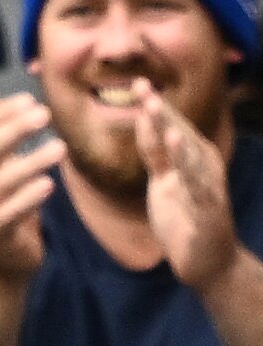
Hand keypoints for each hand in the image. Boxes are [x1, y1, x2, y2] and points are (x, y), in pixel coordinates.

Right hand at [0, 85, 63, 283]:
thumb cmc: (3, 203)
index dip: (2, 114)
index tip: (30, 99)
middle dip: (14, 131)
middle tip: (45, 114)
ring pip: (0, 184)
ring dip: (30, 164)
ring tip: (59, 148)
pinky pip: (9, 215)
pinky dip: (28, 200)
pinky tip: (49, 185)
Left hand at [134, 78, 239, 291]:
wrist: (209, 262)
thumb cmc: (185, 219)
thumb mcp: (164, 181)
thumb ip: (155, 154)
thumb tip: (143, 122)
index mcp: (193, 156)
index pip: (170, 127)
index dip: (154, 107)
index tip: (137, 84)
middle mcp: (202, 164)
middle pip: (178, 134)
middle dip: (161, 112)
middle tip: (143, 90)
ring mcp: (206, 186)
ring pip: (187, 155)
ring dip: (171, 133)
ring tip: (157, 113)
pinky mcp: (207, 209)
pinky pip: (196, 186)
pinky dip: (187, 168)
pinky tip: (177, 151)